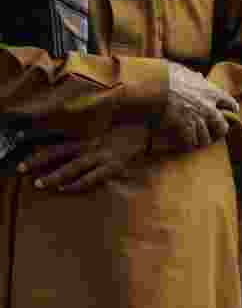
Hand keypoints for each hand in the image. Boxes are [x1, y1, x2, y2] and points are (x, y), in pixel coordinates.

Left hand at [17, 121, 148, 191]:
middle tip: (21, 169)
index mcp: (89, 135)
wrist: (154, 126)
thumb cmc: (131, 126)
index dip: (40, 141)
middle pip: (60, 153)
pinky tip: (65, 188)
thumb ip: (93, 124)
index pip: (60, 139)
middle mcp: (92, 145)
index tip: (21, 144)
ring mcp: (103, 156)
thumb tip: (74, 119)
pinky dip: (79, 183)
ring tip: (39, 183)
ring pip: (74, 167)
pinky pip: (93, 177)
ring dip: (55, 175)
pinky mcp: (115, 165)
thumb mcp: (110, 123)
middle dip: (40, 161)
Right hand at [155, 62, 239, 151]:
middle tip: (214, 132)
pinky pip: (190, 142)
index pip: (231, 104)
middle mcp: (208, 108)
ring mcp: (197, 119)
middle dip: (218, 131)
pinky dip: (187, 144)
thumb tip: (197, 77)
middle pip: (222, 127)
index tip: (230, 112)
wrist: (156, 85)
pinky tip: (184, 142)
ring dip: (201, 140)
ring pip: (206, 139)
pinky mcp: (185, 128)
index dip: (231, 109)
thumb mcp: (186, 72)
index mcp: (211, 92)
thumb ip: (195, 78)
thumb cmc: (168, 75)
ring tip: (197, 140)